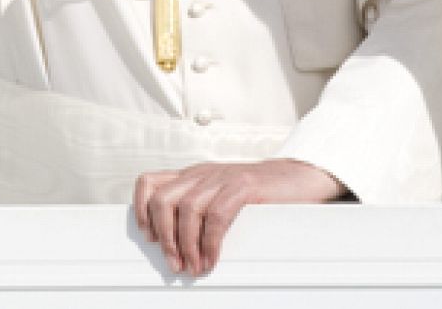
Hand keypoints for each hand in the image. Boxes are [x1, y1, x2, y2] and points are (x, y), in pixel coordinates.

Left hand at [133, 159, 345, 276]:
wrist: (300, 177)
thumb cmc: (260, 195)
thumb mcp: (220, 196)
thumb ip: (200, 210)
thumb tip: (177, 244)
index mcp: (192, 176)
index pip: (149, 182)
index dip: (141, 210)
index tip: (149, 238)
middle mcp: (201, 174)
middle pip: (163, 199)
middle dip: (165, 236)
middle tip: (175, 263)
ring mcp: (222, 178)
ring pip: (187, 209)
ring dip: (185, 244)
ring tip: (193, 267)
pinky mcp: (243, 186)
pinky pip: (216, 215)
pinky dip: (210, 242)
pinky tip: (212, 259)